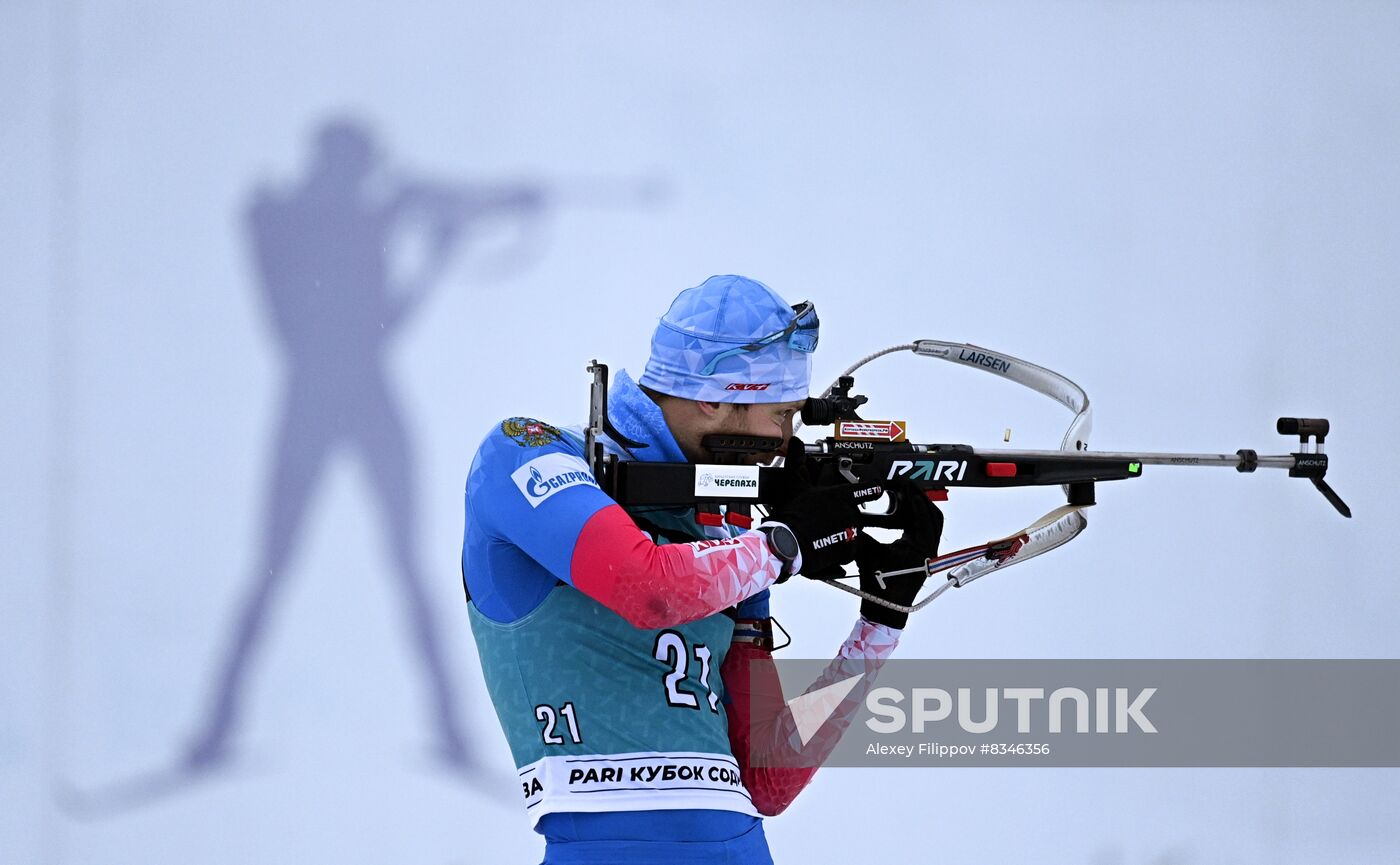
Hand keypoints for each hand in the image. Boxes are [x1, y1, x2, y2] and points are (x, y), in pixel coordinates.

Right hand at [763, 438, 878, 577]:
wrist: (788, 543)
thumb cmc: (792, 513)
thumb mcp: (794, 484)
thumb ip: (797, 461)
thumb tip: (795, 442)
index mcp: (840, 495)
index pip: (865, 489)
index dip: (872, 488)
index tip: (878, 488)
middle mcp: (850, 512)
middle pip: (854, 513)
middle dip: (842, 516)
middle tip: (824, 521)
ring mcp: (852, 531)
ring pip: (852, 531)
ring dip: (841, 533)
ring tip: (822, 535)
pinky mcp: (850, 550)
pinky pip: (850, 548)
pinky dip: (840, 549)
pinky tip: (825, 546)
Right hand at [856, 483, 943, 629]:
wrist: (886, 607)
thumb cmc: (879, 584)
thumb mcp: (867, 551)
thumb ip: (863, 530)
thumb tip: (853, 513)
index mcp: (922, 546)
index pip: (923, 514)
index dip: (914, 496)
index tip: (904, 483)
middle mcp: (930, 548)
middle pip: (934, 515)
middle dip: (921, 498)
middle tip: (907, 485)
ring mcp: (929, 553)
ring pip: (933, 523)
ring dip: (922, 508)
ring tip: (907, 496)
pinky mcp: (924, 556)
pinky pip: (928, 530)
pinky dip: (920, 518)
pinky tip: (907, 514)